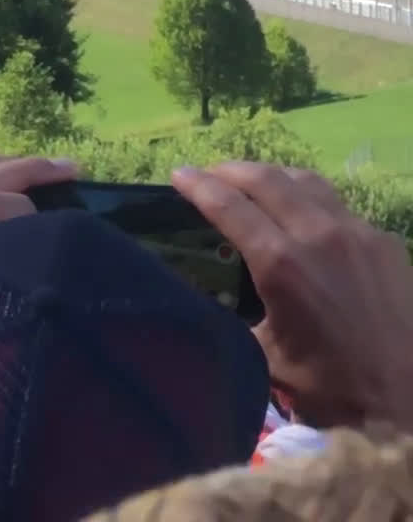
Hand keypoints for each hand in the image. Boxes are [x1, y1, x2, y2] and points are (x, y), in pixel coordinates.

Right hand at [172, 161, 412, 429]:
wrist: (408, 398)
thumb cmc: (332, 387)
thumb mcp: (269, 356)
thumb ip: (242, 317)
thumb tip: (216, 302)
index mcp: (280, 263)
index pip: (229, 206)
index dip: (198, 186)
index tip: (179, 174)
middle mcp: (316, 233)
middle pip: (265, 178)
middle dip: (231, 170)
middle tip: (210, 173)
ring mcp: (355, 230)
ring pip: (306, 181)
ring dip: (273, 175)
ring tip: (255, 181)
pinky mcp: (383, 239)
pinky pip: (340, 206)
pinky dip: (311, 202)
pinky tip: (306, 217)